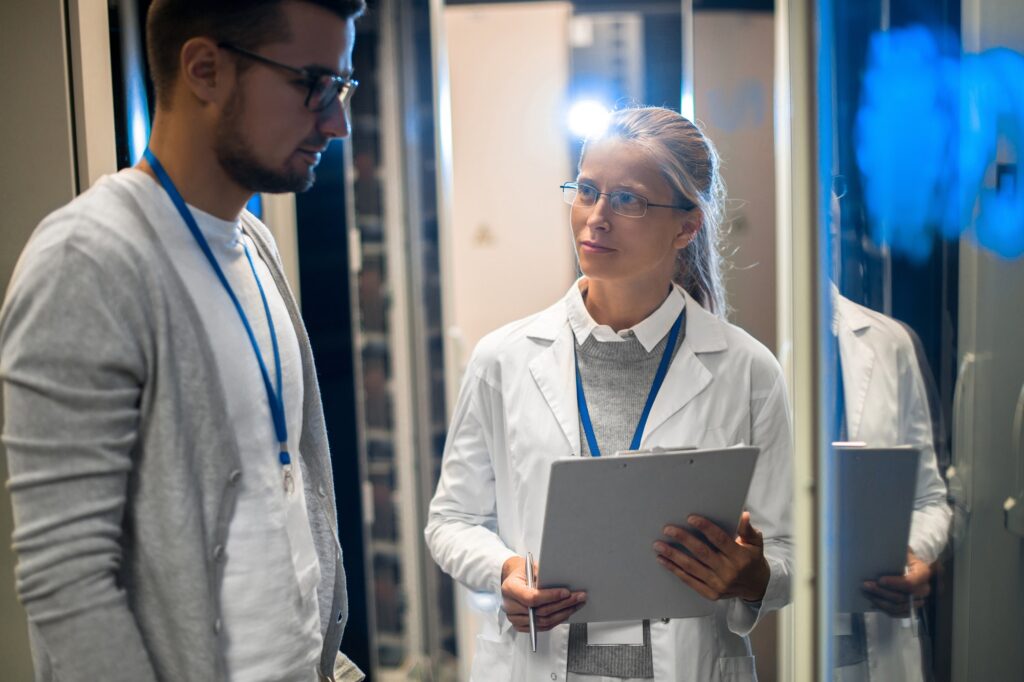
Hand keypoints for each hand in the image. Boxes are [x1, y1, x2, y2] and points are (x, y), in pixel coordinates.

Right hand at [500, 556, 586, 632]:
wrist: (513, 580)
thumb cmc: (523, 572)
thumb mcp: (531, 568)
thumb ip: (544, 576)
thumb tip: (564, 583)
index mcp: (510, 588)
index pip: (532, 598)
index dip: (551, 596)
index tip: (566, 592)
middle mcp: (510, 606)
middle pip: (540, 612)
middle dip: (563, 604)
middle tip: (578, 597)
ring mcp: (514, 618)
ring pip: (543, 622)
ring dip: (563, 614)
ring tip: (575, 605)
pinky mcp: (521, 625)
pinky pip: (542, 627)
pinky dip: (556, 621)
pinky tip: (566, 613)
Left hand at [653, 511, 770, 602]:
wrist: (756, 587)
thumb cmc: (753, 560)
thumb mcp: (755, 543)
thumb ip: (747, 529)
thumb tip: (743, 514)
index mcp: (740, 557)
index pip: (720, 539)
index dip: (705, 527)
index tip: (690, 518)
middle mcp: (729, 572)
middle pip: (702, 552)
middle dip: (683, 539)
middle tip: (667, 529)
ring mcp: (718, 585)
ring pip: (691, 567)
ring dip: (673, 555)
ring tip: (658, 545)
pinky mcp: (710, 594)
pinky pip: (689, 580)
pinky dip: (675, 570)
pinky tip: (663, 561)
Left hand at [862, 550, 931, 616]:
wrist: (910, 565)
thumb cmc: (903, 556)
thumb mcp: (902, 551)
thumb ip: (894, 555)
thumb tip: (878, 554)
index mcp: (923, 573)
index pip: (910, 583)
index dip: (895, 583)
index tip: (880, 580)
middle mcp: (923, 589)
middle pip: (902, 597)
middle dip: (882, 592)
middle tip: (866, 585)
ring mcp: (917, 600)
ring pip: (898, 607)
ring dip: (880, 601)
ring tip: (866, 593)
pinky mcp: (910, 608)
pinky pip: (897, 613)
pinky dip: (884, 609)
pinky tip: (873, 602)